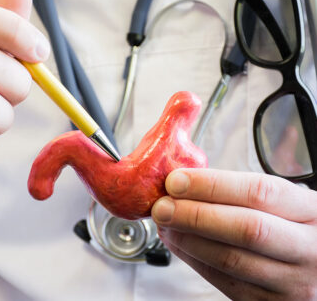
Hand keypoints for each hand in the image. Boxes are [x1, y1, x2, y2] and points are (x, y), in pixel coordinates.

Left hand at [152, 169, 316, 299]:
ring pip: (230, 260)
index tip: (177, 181)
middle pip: (245, 229)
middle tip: (162, 206)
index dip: (212, 185)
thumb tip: (187, 182)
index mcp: (312, 213)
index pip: (259, 192)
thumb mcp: (287, 204)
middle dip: (194, 215)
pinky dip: (193, 260)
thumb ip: (243, 193)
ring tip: (165, 223)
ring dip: (187, 239)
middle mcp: (308, 250)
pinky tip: (177, 242)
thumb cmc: (296, 228)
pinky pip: (224, 282)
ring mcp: (293, 283)